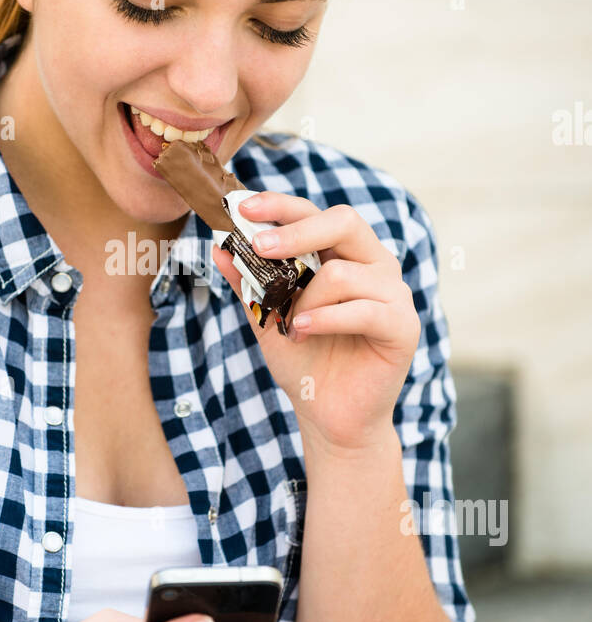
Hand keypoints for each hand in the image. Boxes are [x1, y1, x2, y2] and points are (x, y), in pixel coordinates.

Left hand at [212, 191, 421, 452]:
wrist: (329, 416)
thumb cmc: (304, 361)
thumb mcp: (267, 318)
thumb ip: (249, 284)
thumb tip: (218, 248)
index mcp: (345, 254)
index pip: (316, 213)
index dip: (281, 205)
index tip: (242, 207)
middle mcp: (375, 265)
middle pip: (344, 221)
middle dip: (296, 230)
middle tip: (257, 245)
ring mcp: (394, 294)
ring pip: (344, 272)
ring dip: (306, 298)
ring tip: (290, 325)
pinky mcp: (403, 326)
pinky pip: (364, 309)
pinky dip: (325, 319)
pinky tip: (302, 331)